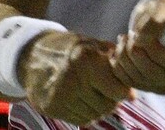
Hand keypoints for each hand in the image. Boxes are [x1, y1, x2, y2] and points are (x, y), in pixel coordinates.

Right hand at [17, 31, 133, 125]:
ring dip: (98, 108)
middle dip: (111, 100)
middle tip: (106, 91)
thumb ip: (114, 65)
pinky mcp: (51, 107)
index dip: (123, 91)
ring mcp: (60, 95)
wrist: (31, 54)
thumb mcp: (91, 44)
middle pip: (107, 106)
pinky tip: (80, 99)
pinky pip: (79, 119)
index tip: (121, 87)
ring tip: (92, 93)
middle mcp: (73, 79)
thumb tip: (133, 94)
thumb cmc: (68, 48)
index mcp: (86, 60)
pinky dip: (85, 113)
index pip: (118, 90)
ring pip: (94, 115)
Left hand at [112, 0, 164, 93]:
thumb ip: (156, 20)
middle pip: (158, 74)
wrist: (160, 20)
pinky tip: (119, 53)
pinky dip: (122, 70)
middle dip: (136, 55)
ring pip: (145, 81)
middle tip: (126, 36)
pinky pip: (136, 85)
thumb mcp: (163, 7)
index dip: (153, 51)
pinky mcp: (159, 87)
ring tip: (122, 41)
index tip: (139, 35)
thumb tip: (142, 37)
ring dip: (126, 61)